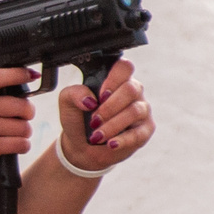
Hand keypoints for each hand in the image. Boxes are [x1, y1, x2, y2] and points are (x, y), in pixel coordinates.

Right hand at [0, 67, 39, 179]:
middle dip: (27, 113)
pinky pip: (21, 143)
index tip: (31, 75)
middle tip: (22, 117)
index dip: (18, 74)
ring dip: (24, 132)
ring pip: (24, 127)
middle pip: (21, 105)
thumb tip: (19, 86)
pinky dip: (23, 145)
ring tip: (14, 134)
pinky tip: (15, 144)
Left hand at [61, 58, 154, 174]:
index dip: (113, 79)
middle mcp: (133, 92)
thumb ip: (74, 93)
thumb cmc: (79, 119)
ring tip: (96, 136)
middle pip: (131, 89)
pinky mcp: (145, 130)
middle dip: (110, 107)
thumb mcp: (68, 103)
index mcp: (116, 80)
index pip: (124, 67)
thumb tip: (90, 100)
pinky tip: (111, 144)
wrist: (82, 145)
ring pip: (134, 111)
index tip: (100, 95)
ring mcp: (141, 110)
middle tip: (94, 120)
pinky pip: (138, 133)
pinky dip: (122, 140)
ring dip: (113, 125)